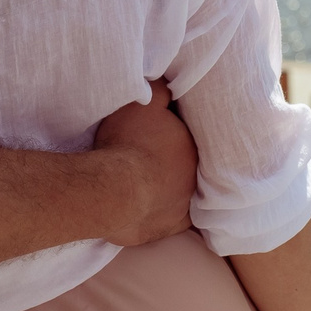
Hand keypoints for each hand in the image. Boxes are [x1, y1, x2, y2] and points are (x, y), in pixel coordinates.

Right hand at [93, 79, 196, 246]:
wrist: (115, 190)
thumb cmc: (129, 144)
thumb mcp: (143, 104)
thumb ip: (159, 92)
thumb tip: (169, 84)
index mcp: (191, 144)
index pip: (187, 135)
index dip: (173, 133)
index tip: (159, 133)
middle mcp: (195, 174)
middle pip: (187, 164)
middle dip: (176, 161)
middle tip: (155, 157)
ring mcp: (186, 202)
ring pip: (185, 191)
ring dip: (173, 187)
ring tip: (154, 183)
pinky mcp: (172, 225)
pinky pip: (177, 219)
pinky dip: (169, 214)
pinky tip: (159, 210)